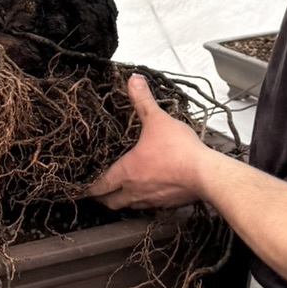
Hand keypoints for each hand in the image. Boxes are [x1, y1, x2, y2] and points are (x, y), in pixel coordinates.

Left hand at [89, 75, 207, 209]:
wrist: (206, 174)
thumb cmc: (179, 151)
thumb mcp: (157, 120)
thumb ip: (143, 101)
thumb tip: (133, 81)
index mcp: (126, 172)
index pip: (98, 186)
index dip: (87, 187)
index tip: (80, 187)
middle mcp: (135, 190)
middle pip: (110, 202)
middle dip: (102, 198)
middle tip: (98, 191)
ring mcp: (151, 200)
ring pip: (128, 206)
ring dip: (122, 199)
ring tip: (120, 190)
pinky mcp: (167, 204)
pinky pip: (149, 206)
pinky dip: (144, 200)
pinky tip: (149, 190)